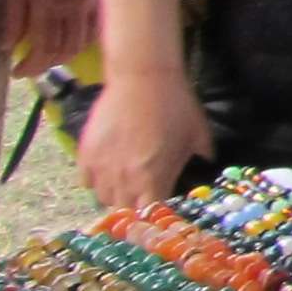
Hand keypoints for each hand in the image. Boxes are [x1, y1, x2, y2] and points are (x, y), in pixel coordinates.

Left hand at [0, 0, 91, 73]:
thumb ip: (11, 15)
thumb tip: (7, 46)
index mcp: (51, 4)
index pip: (44, 50)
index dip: (30, 67)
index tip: (15, 71)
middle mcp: (76, 7)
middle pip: (66, 51)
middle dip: (46, 65)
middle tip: (28, 67)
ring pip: (84, 42)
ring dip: (65, 55)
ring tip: (46, 55)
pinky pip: (96, 26)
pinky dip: (84, 39)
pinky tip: (72, 38)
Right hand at [76, 63, 210, 211]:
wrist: (144, 78)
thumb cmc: (176, 104)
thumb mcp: (197, 133)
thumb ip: (200, 154)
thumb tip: (205, 162)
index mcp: (154, 177)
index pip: (151, 212)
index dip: (156, 210)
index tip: (159, 203)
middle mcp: (126, 178)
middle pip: (125, 210)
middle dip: (134, 205)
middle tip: (141, 193)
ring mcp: (103, 167)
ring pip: (104, 198)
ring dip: (115, 194)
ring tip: (124, 181)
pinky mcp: (86, 154)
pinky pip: (85, 181)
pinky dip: (95, 180)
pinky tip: (107, 170)